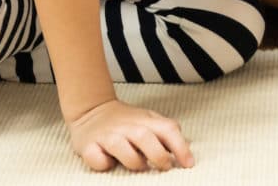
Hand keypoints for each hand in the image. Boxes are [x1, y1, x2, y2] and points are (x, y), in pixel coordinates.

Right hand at [68, 99, 193, 171]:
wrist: (92, 110)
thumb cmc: (126, 122)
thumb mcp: (149, 121)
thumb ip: (166, 133)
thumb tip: (187, 152)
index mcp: (145, 120)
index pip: (167, 129)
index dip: (180, 147)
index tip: (188, 164)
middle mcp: (127, 126)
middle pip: (145, 137)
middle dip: (158, 155)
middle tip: (165, 167)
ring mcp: (108, 135)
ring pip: (122, 148)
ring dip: (133, 161)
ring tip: (139, 166)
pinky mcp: (89, 146)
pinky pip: (97, 159)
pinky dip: (103, 163)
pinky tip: (108, 162)